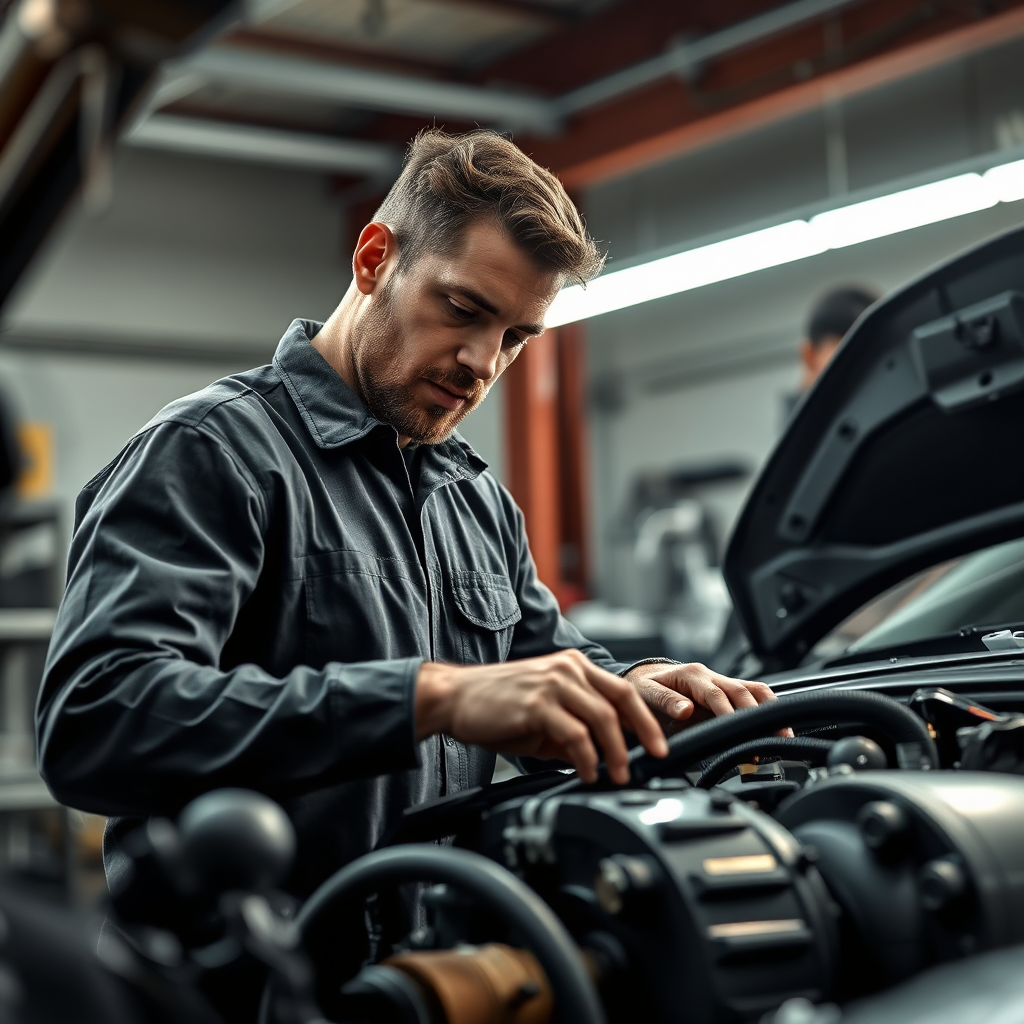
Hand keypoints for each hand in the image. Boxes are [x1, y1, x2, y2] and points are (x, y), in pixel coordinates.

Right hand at [415, 650, 667, 784]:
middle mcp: (567, 669)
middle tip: (654, 758)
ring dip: (617, 752)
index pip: (622, 690)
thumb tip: (602, 759)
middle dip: (645, 732)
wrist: (452, 699)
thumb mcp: (543, 717)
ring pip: (603, 717)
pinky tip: (588, 773)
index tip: (658, 744)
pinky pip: (575, 734)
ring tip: (618, 774)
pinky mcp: (536, 703)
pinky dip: (588, 758)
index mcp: (572, 666)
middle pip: (622, 699)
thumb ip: (573, 733)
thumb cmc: (494, 707)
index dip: (646, 718)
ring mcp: (552, 684)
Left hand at [623, 661, 781, 734]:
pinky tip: (777, 724)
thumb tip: (685, 710)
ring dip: (769, 710)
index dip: (730, 713)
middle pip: (742, 691)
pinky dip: (766, 708)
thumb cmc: (643, 686)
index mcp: (692, 675)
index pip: (717, 694)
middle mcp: (710, 675)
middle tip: (768, 738)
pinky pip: (752, 694)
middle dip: (756, 715)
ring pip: (754, 690)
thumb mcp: (645, 692)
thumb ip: (665, 701)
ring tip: (783, 733)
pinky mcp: (726, 690)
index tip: (739, 731)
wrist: (644, 677)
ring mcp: (721, 681)